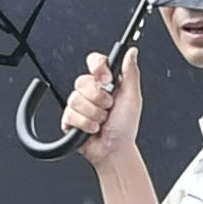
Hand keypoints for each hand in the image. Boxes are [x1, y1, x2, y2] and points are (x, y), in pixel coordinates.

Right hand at [61, 45, 142, 166]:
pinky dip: (84, 124)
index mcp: (106, 83)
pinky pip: (69, 115)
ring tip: (101, 121)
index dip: (98, 69)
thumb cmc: (125, 127)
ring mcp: (79, 105)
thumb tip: (131, 52)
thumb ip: (130, 72)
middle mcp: (91, 92)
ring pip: (75, 99)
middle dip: (98, 99)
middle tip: (108, 108)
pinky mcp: (70, 120)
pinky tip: (92, 129)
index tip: (108, 80)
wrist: (114, 151)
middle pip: (82, 81)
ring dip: (93, 114)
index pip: (95, 62)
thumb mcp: (133, 97)